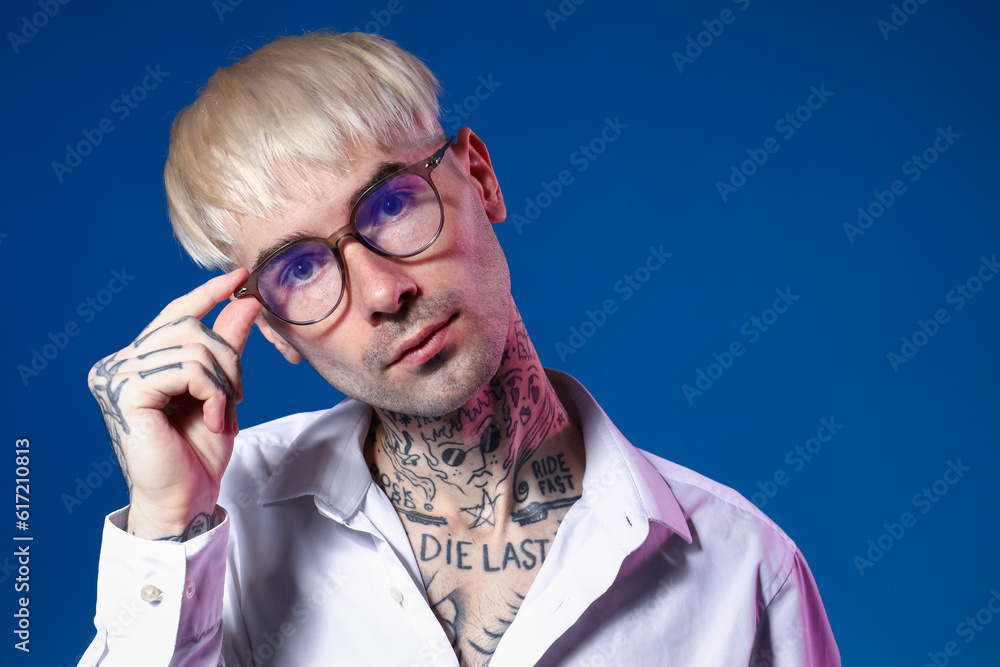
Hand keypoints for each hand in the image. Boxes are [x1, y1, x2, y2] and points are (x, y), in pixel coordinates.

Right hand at [87, 269, 261, 539]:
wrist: (187, 497)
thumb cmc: (199, 450)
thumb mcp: (222, 388)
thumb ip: (227, 345)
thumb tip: (244, 300)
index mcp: (139, 361)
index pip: (175, 314)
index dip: (208, 294)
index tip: (240, 279)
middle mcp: (120, 363)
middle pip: (191, 328)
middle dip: (228, 359)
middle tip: (237, 396)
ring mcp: (118, 375)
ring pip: (194, 347)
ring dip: (223, 382)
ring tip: (223, 412)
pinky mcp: (125, 391)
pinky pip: (188, 370)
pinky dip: (213, 393)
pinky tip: (213, 418)